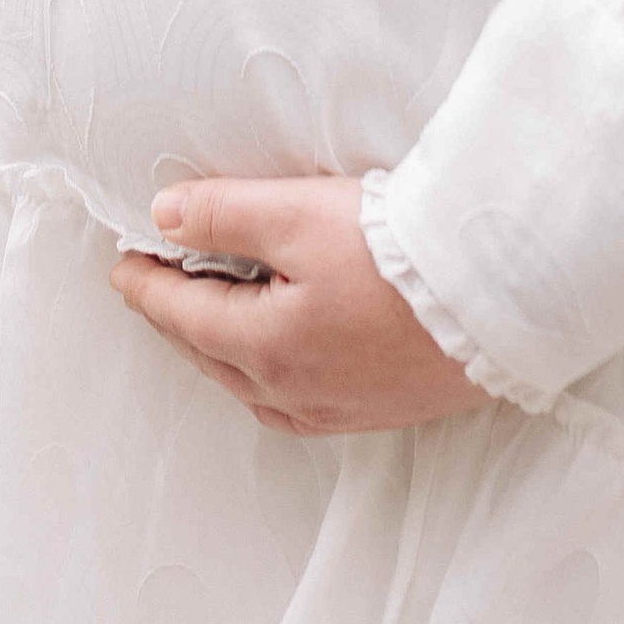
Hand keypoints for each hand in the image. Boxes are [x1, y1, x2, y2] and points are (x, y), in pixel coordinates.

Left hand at [109, 176, 495, 434]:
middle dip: (178, 318)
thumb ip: (225, 215)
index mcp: (264, 347)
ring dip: (220, 347)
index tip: (121, 266)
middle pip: (212, 354)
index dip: (146, 285)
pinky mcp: (378, 409)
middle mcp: (293, 392)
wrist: (502, 295)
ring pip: (251, 383)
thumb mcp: (300, 214)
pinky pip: (295, 401)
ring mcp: (338, 409)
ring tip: (209, 313)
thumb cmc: (402, 253)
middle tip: (155, 284)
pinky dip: (266, 372)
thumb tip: (164, 219)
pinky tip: (277, 356)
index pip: (182, 315)